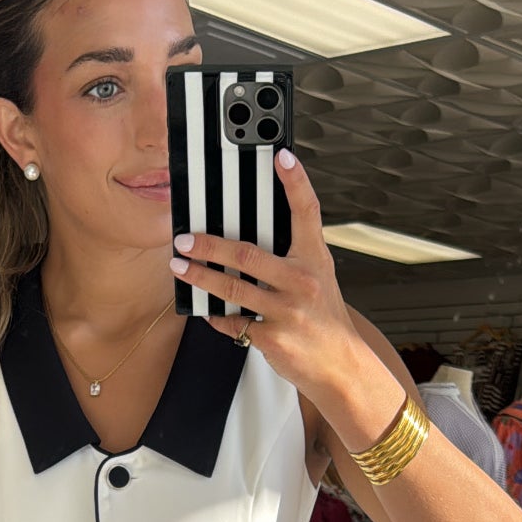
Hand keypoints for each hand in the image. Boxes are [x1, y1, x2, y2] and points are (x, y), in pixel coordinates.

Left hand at [167, 149, 365, 408]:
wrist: (340, 366)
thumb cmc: (324, 318)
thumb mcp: (318, 277)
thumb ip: (292, 255)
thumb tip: (251, 238)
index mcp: (314, 259)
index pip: (307, 212)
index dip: (296, 182)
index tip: (282, 156)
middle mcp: (302, 281)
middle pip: (247, 254)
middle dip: (209, 246)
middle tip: (185, 239)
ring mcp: (287, 311)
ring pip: (232, 289)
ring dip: (201, 277)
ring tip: (180, 267)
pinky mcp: (273, 338)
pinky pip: (234, 322)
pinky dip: (217, 316)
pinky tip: (206, 309)